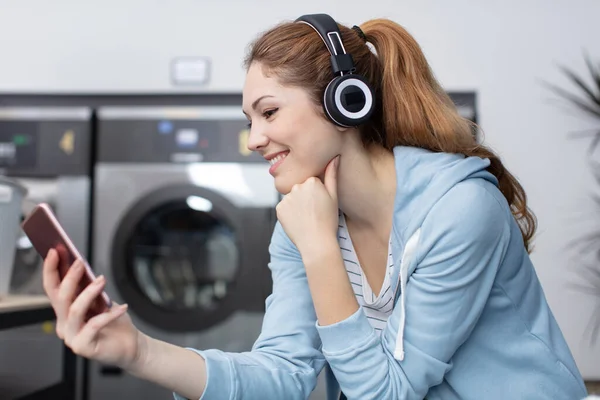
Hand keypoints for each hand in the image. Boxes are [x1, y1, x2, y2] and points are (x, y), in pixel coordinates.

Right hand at [42, 249, 142, 369]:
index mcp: (64, 313)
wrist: (131, 346)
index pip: (52, 289)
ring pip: (74, 310)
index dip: (50, 270)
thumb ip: (89, 289)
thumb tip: (81, 266)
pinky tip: (122, 307)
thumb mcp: (101, 301)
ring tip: (102, 280)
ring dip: (88, 292)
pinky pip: (94, 325)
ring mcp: (71, 337)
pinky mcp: (83, 347)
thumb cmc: (115, 323)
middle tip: (80, 262)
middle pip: (60, 298)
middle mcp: (64, 325)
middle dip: (69, 278)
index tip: (54, 251)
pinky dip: (109, 314)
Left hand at [276, 155, 339, 254]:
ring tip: (307, 217)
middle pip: (301, 188)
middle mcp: (297, 186)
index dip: (318, 193)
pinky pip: (285, 207)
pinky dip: (290, 213)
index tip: (321, 204)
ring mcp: (286, 197)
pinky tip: (298, 221)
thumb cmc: (328, 220)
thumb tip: (334, 157)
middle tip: (314, 212)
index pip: (312, 182)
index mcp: (311, 181)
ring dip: (297, 205)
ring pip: (292, 197)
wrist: (317, 243)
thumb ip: (332, 175)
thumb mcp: (333, 197)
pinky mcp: (279, 208)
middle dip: (306, 197)